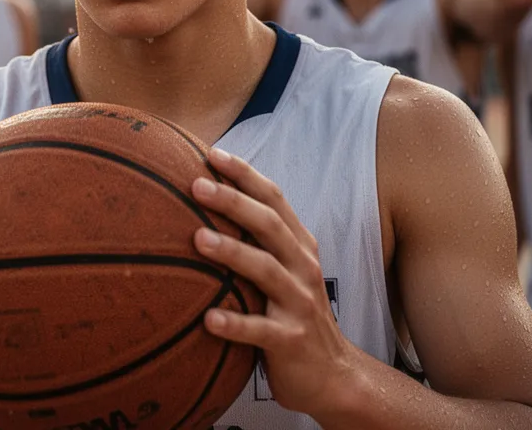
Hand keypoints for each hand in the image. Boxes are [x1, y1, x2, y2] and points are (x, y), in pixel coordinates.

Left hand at [191, 148, 355, 419]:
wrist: (335, 376)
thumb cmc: (294, 315)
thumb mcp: (284, 272)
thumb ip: (258, 243)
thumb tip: (206, 206)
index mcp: (299, 247)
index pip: (274, 199)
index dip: (245, 175)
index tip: (212, 154)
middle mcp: (302, 268)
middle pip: (269, 225)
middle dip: (233, 202)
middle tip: (196, 185)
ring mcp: (300, 304)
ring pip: (266, 271)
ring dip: (232, 252)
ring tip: (197, 240)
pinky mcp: (292, 342)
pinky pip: (261, 331)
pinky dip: (235, 324)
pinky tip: (208, 319)